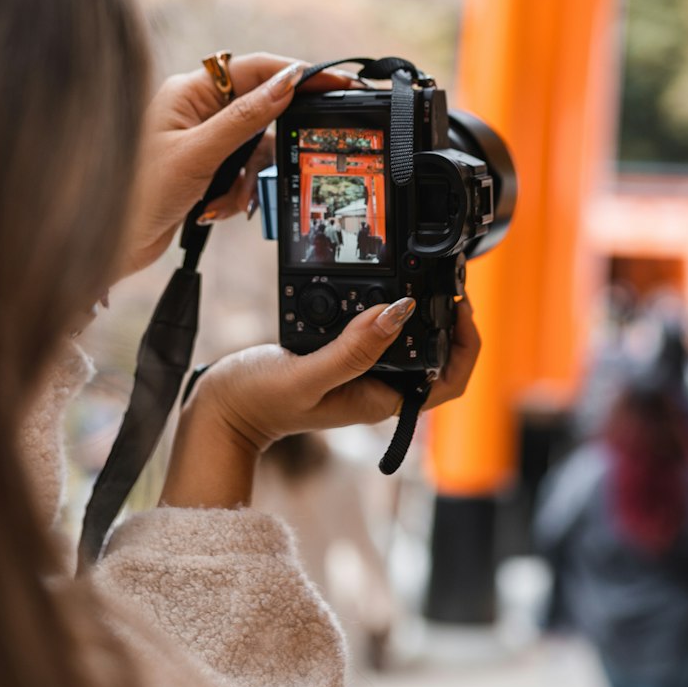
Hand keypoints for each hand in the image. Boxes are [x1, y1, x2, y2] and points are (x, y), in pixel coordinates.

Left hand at [118, 53, 354, 278]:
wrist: (108, 244)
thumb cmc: (137, 194)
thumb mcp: (198, 154)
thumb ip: (246, 118)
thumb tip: (288, 82)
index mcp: (190, 91)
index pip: (256, 69)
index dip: (298, 74)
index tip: (337, 81)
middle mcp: (198, 110)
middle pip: (261, 112)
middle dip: (268, 146)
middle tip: (292, 157)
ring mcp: (202, 140)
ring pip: (255, 150)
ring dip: (246, 180)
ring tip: (222, 201)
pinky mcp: (204, 169)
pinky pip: (242, 174)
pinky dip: (235, 195)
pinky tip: (213, 211)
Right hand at [161, 297, 480, 507]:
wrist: (222, 410)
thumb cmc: (259, 401)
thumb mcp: (307, 374)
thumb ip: (353, 349)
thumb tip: (398, 314)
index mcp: (382, 400)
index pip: (449, 380)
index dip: (465, 343)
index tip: (459, 305)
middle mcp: (379, 388)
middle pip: (436, 356)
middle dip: (448, 318)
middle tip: (445, 279)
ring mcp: (362, 374)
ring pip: (407, 341)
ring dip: (418, 311)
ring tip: (421, 276)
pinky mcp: (344, 358)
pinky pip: (376, 333)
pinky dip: (383, 309)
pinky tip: (377, 285)